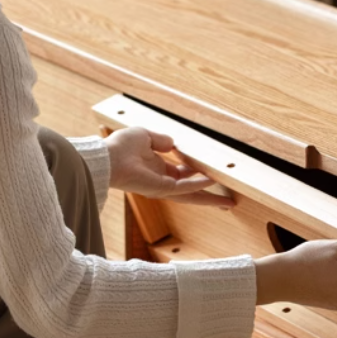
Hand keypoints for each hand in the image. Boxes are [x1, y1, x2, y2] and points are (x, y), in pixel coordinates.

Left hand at [105, 127, 234, 206]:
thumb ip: (161, 140)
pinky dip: (198, 185)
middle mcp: (162, 181)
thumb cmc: (120, 147)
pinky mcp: (161, 189)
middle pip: (192, 192)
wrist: (107, 157)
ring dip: (210, 198)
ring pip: (192, 195)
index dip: (199, 175)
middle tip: (227, 201)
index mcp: (158, 170)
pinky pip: (184, 188)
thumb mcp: (145, 136)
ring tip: (228, 201)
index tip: (213, 173)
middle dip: (210, 197)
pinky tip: (211, 181)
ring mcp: (162, 187)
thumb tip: (172, 143)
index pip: (184, 176)